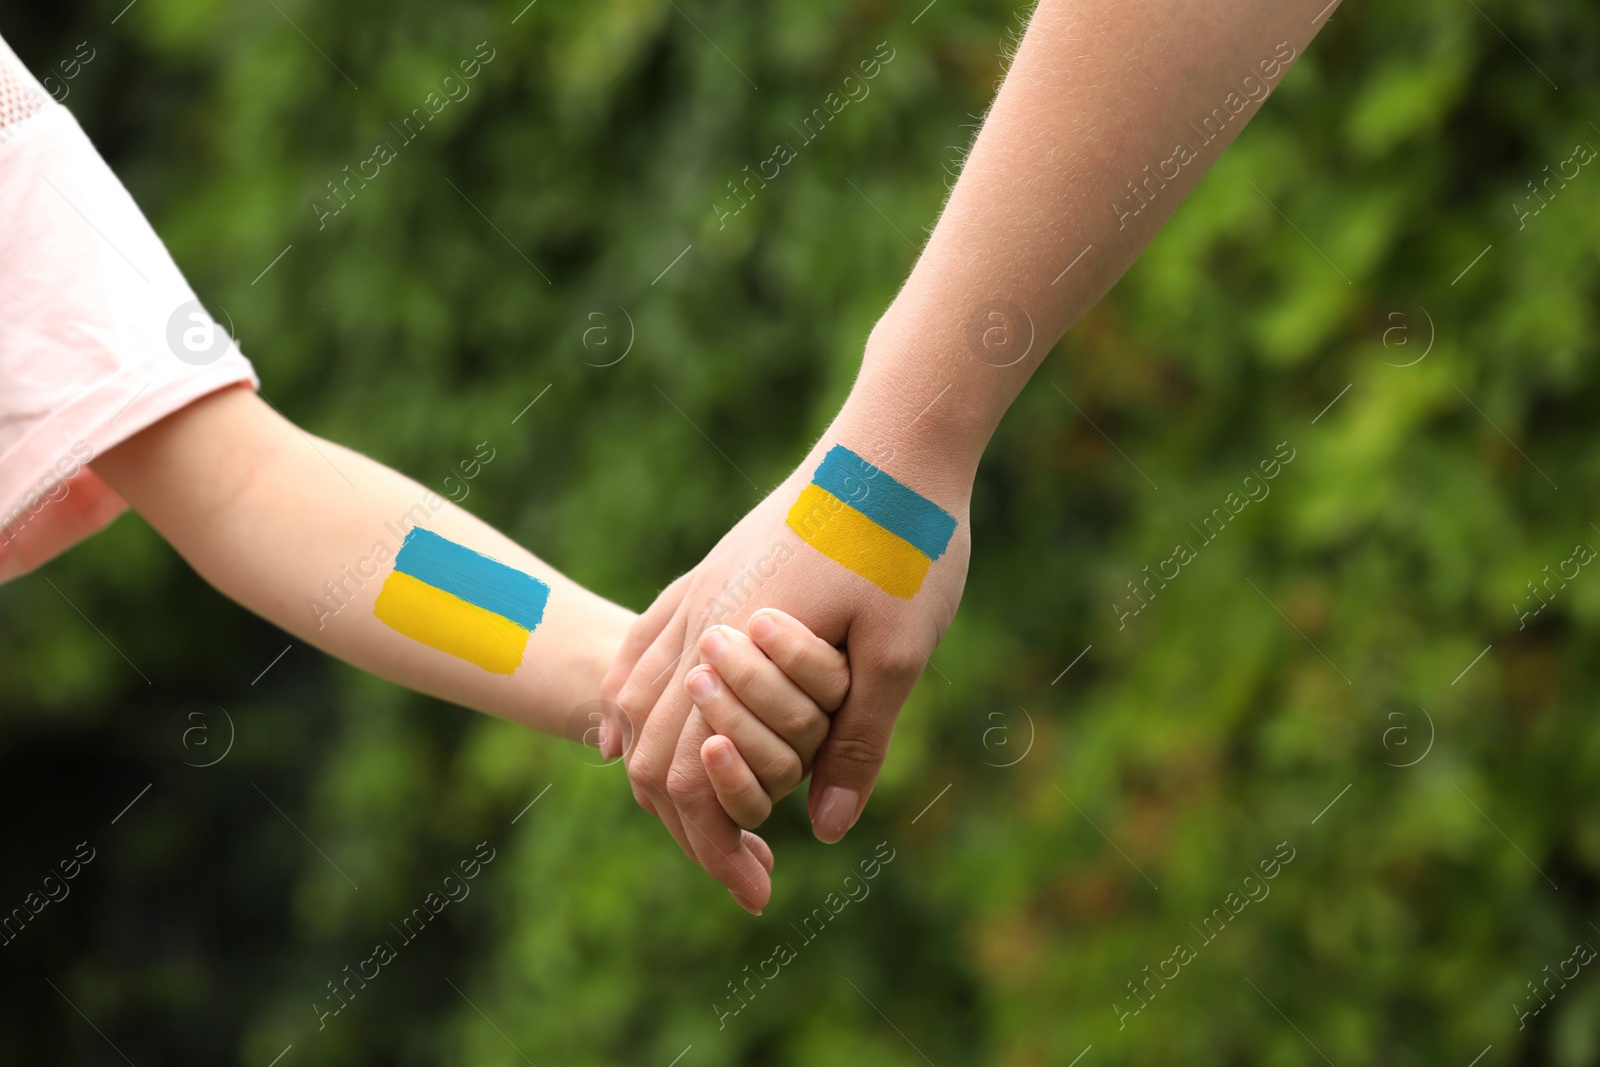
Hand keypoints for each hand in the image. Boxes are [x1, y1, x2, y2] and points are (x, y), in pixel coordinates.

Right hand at [600, 432, 969, 910]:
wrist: (892, 442)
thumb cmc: (904, 543)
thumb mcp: (900, 653)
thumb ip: (857, 743)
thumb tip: (821, 831)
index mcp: (736, 649)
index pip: (690, 777)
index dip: (717, 847)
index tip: (758, 894)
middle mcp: (699, 622)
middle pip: (648, 749)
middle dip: (686, 825)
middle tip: (744, 873)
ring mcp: (698, 591)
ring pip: (633, 698)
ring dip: (656, 769)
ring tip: (701, 817)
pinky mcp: (712, 569)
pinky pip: (641, 644)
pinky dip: (629, 702)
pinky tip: (631, 730)